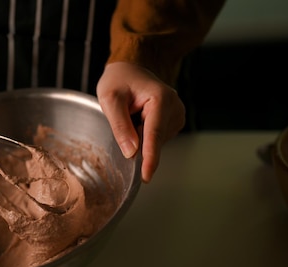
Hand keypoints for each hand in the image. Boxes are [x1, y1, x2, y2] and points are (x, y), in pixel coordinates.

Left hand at [96, 62, 185, 182]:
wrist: (130, 69)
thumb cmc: (119, 80)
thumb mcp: (110, 99)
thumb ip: (120, 125)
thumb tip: (131, 152)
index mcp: (160, 98)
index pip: (154, 134)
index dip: (149, 158)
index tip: (145, 176)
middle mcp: (174, 106)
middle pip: (154, 139)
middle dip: (136, 140)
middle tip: (124, 116)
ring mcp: (177, 115)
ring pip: (155, 141)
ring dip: (139, 136)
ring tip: (132, 114)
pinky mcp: (174, 121)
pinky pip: (156, 138)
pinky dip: (144, 134)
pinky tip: (139, 119)